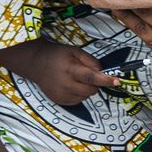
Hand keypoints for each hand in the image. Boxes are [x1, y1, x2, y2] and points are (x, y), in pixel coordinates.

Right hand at [0, 39, 119, 105]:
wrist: (35, 64)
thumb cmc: (58, 55)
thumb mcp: (75, 51)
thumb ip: (90, 61)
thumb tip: (102, 72)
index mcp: (70, 69)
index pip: (91, 77)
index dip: (105, 80)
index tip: (116, 81)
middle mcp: (65, 84)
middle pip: (91, 90)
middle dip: (95, 84)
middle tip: (88, 75)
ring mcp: (61, 95)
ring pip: (85, 97)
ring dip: (87, 90)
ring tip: (76, 79)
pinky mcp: (59, 101)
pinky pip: (78, 101)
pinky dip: (79, 94)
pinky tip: (71, 85)